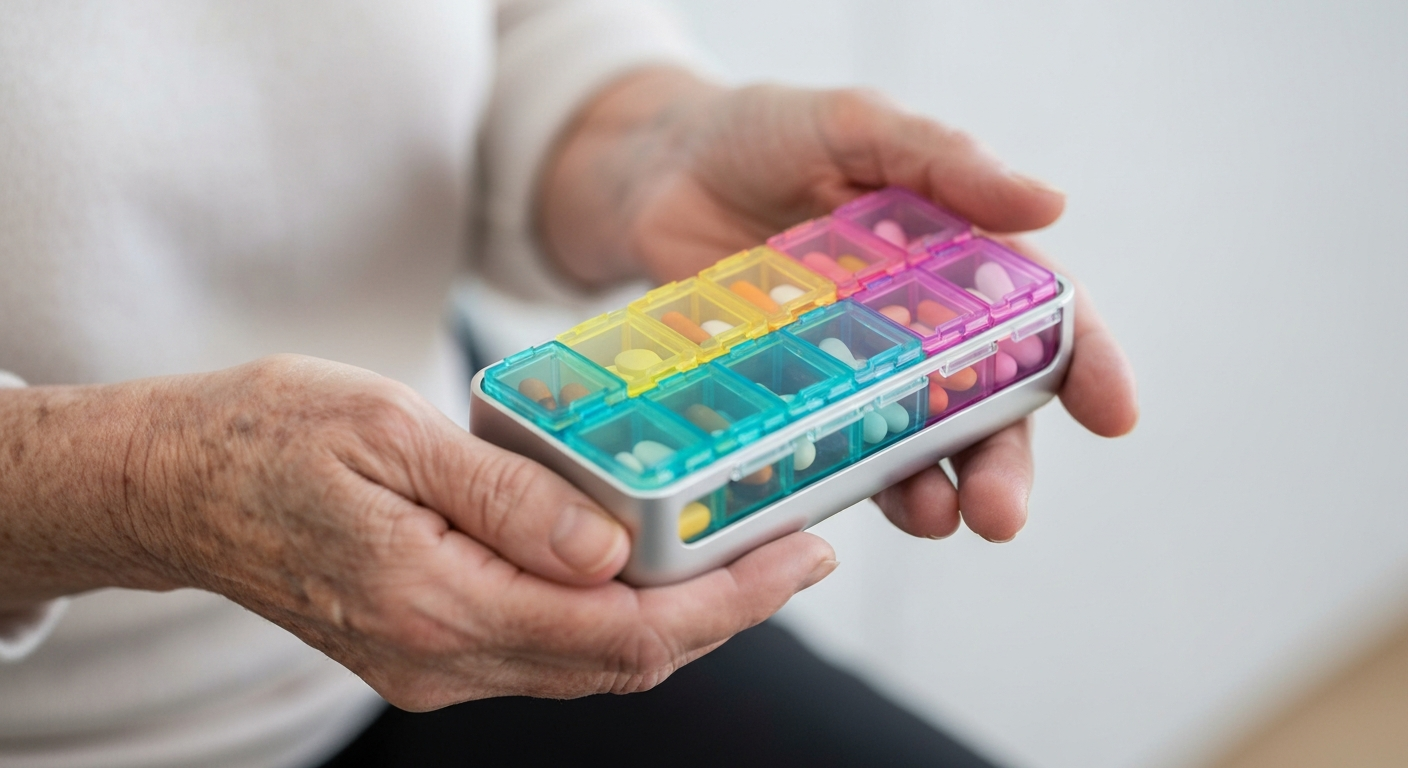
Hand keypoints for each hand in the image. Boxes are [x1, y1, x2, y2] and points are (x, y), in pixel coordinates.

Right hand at [0, 355, 834, 706]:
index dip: (728, 601)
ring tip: (745, 551)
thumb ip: (505, 495)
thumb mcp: (388, 431)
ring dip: (680, 617)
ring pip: (592, 665)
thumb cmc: (271, 434)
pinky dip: (617, 617)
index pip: (621, 630)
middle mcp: (440, 658)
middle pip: (622, 663)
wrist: (173, 484)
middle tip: (799, 547)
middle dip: (725, 611)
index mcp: (434, 601)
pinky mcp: (428, 652)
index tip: (800, 555)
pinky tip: (650, 565)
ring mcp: (433, 667)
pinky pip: (550, 652)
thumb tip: (613, 550)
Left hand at [542, 69, 1137, 542]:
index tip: (1115, 415)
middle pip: (984, 407)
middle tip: (1004, 514)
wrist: (653, 169)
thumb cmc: (761, 134)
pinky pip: (821, 452)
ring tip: (938, 520)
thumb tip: (1048, 204)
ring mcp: (853, 371)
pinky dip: (834, 483)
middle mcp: (916, 326)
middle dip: (1004, 462)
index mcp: (955, 258)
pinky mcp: (789, 401)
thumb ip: (942, 160)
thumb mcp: (854, 126)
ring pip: (912, 447)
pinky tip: (832, 502)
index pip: (1040, 315)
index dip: (1085, 364)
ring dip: (933, 491)